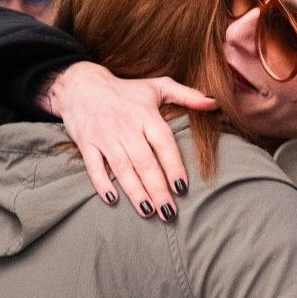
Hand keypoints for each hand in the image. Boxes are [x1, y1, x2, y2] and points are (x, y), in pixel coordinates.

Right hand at [41, 63, 216, 219]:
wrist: (81, 84)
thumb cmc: (126, 90)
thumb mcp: (157, 87)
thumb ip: (187, 95)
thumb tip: (215, 102)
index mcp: (146, 115)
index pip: (163, 144)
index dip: (173, 166)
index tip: (182, 187)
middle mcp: (126, 127)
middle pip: (144, 162)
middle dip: (157, 189)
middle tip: (169, 212)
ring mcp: (105, 136)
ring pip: (122, 168)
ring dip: (135, 191)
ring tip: (148, 212)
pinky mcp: (86, 143)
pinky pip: (94, 166)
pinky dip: (101, 183)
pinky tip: (112, 200)